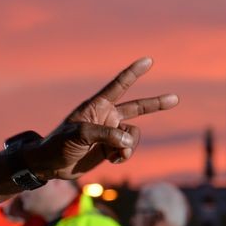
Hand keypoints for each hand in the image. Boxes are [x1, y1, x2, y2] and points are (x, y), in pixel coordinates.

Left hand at [26, 57, 177, 179]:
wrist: (50, 165)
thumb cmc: (58, 144)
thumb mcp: (79, 135)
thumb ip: (105, 136)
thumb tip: (128, 142)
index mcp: (97, 106)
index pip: (119, 85)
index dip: (134, 72)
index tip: (148, 60)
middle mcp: (106, 116)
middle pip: (137, 107)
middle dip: (156, 104)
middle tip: (175, 98)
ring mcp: (109, 133)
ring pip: (133, 135)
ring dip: (129, 146)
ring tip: (116, 155)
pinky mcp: (110, 148)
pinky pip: (128, 149)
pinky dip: (124, 156)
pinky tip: (112, 161)